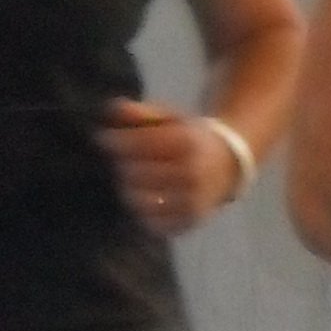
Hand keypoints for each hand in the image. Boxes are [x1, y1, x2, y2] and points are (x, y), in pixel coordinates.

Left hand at [97, 98, 246, 237]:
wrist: (227, 166)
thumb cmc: (190, 140)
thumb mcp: (172, 118)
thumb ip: (143, 112)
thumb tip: (112, 108)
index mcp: (189, 143)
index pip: (142, 143)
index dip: (116, 140)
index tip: (103, 138)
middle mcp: (192, 174)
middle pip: (135, 172)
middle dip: (122, 164)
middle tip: (120, 159)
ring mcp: (190, 202)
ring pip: (138, 199)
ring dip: (128, 187)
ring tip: (132, 178)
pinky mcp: (187, 223)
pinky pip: (150, 222)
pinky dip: (142, 210)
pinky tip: (145, 197)